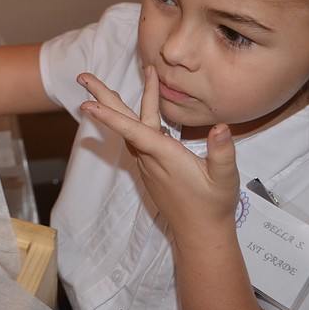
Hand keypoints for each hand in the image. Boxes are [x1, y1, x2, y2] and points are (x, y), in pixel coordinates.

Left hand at [77, 66, 239, 241]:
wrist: (201, 232)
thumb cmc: (213, 204)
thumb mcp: (225, 178)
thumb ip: (222, 152)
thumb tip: (221, 128)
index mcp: (166, 156)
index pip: (134, 131)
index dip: (111, 117)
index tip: (88, 104)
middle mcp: (151, 158)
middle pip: (123, 122)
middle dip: (102, 98)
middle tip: (82, 77)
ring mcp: (148, 163)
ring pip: (129, 128)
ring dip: (115, 106)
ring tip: (103, 87)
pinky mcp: (151, 167)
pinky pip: (136, 138)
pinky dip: (129, 120)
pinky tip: (129, 112)